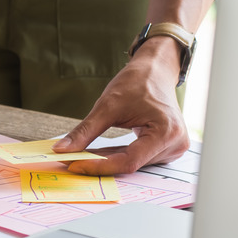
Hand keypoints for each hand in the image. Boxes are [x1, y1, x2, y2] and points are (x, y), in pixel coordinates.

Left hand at [52, 38, 189, 174]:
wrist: (155, 71)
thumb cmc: (137, 82)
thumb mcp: (107, 105)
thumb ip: (84, 131)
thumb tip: (61, 150)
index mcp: (166, 132)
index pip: (128, 161)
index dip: (99, 166)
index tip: (74, 165)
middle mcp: (175, 144)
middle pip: (130, 164)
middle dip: (99, 163)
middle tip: (69, 161)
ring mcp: (173, 148)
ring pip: (132, 164)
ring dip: (106, 161)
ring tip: (82, 156)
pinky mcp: (166, 149)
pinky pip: (137, 159)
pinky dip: (116, 156)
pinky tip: (98, 153)